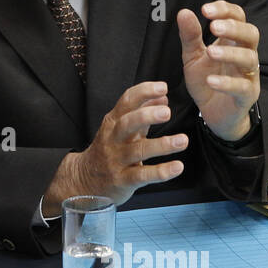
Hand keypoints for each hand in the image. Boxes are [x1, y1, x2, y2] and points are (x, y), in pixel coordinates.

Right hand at [44, 81, 187, 210]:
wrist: (85, 180)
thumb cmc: (109, 150)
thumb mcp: (121, 128)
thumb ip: (142, 111)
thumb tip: (162, 96)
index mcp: (114, 122)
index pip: (126, 102)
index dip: (144, 92)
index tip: (162, 87)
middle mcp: (113, 139)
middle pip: (127, 124)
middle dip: (146, 116)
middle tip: (167, 112)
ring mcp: (117, 160)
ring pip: (138, 150)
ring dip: (161, 145)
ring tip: (182, 140)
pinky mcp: (122, 180)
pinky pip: (142, 175)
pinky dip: (161, 172)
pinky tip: (177, 167)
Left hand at [178, 1, 259, 141]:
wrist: (212, 113)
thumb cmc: (206, 80)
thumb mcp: (192, 57)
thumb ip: (190, 36)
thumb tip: (183, 12)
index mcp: (232, 41)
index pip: (238, 17)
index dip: (225, 10)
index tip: (205, 9)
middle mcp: (245, 55)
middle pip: (251, 34)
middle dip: (234, 28)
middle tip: (213, 27)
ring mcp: (248, 75)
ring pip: (250, 58)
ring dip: (230, 53)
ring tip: (210, 52)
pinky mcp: (247, 96)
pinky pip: (242, 87)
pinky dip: (227, 83)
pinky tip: (211, 80)